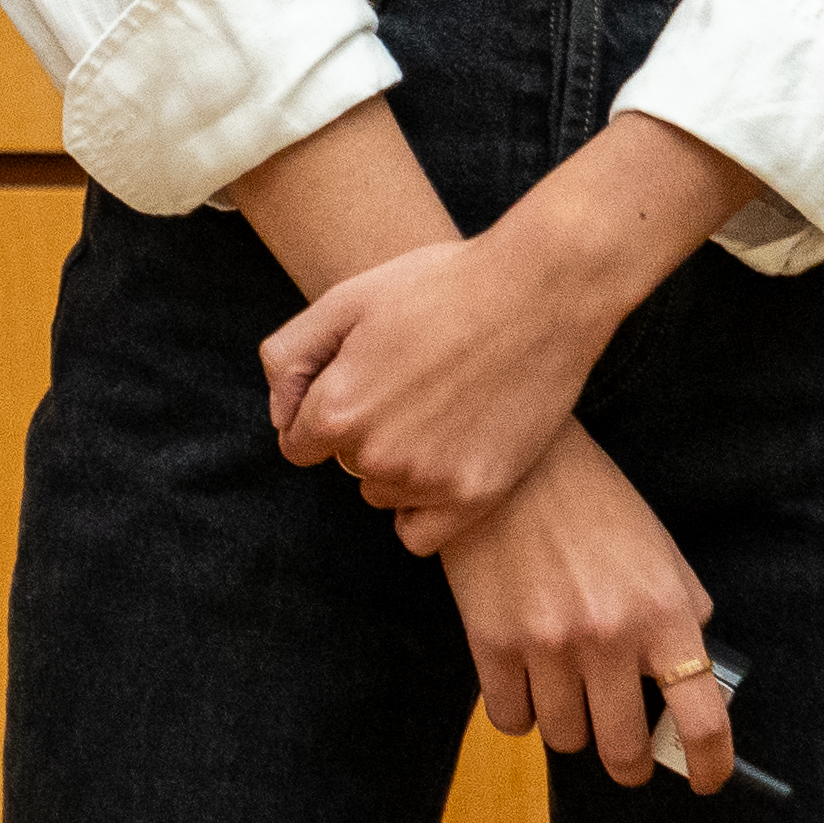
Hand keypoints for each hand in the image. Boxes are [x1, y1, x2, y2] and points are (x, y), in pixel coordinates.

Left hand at [259, 226, 622, 549]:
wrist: (541, 295)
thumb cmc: (440, 288)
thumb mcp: (345, 299)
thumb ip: (290, 358)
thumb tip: (282, 418)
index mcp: (337, 409)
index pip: (298, 443)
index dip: (321, 412)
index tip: (361, 384)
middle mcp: (376, 455)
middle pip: (345, 466)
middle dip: (364, 433)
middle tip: (411, 386)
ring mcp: (428, 481)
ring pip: (383, 493)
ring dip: (398, 467)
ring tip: (440, 412)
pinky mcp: (476, 495)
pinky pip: (420, 535)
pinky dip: (424, 509)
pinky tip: (444, 463)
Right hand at [432, 428, 736, 795]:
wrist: (509, 459)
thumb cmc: (591, 500)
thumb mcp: (659, 549)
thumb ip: (684, 612)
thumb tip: (697, 679)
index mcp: (664, 614)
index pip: (702, 720)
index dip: (710, 765)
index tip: (706, 780)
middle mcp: (609, 638)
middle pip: (623, 750)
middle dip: (629, 761)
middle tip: (626, 752)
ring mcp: (547, 644)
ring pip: (564, 739)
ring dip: (571, 727)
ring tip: (568, 695)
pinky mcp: (490, 642)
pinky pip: (510, 720)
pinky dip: (521, 713)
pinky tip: (525, 683)